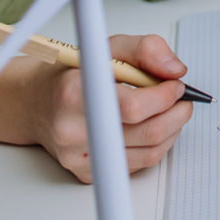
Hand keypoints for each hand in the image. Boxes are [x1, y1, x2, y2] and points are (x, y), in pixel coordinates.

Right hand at [35, 34, 194, 181]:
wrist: (37, 103)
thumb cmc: (75, 75)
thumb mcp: (109, 47)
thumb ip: (146, 49)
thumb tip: (175, 69)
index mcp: (75, 94)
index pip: (133, 106)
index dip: (164, 96)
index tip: (176, 85)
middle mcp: (73, 130)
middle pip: (147, 132)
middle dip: (177, 113)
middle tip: (182, 98)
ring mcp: (79, 156)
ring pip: (149, 152)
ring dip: (173, 130)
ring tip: (173, 111)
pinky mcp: (87, 172)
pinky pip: (137, 164)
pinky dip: (157, 145)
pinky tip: (155, 127)